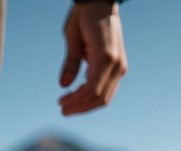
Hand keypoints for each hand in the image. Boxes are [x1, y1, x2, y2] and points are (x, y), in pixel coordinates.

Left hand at [59, 1, 126, 115]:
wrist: (101, 2)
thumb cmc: (84, 16)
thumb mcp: (72, 36)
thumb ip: (70, 62)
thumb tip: (63, 85)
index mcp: (105, 56)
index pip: (92, 90)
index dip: (76, 101)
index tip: (60, 104)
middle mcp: (117, 63)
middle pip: (100, 98)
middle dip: (80, 107)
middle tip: (62, 110)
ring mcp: (120, 66)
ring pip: (105, 97)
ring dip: (86, 104)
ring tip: (68, 104)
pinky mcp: (118, 66)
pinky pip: (107, 89)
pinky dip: (92, 95)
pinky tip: (77, 93)